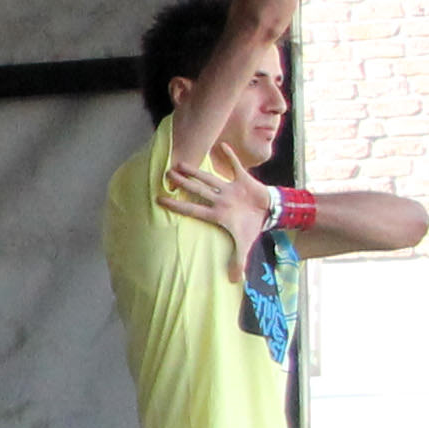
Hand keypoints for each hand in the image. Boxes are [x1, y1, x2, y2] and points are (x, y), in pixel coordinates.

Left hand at [160, 156, 271, 283]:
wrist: (268, 212)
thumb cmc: (251, 225)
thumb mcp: (244, 244)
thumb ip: (237, 260)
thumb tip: (234, 281)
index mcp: (217, 213)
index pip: (192, 208)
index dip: (177, 205)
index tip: (159, 200)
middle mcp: (220, 199)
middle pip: (197, 190)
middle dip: (183, 184)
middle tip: (166, 176)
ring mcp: (230, 189)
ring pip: (210, 178)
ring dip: (197, 171)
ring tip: (181, 164)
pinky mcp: (243, 180)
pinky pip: (235, 167)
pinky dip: (231, 157)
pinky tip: (222, 146)